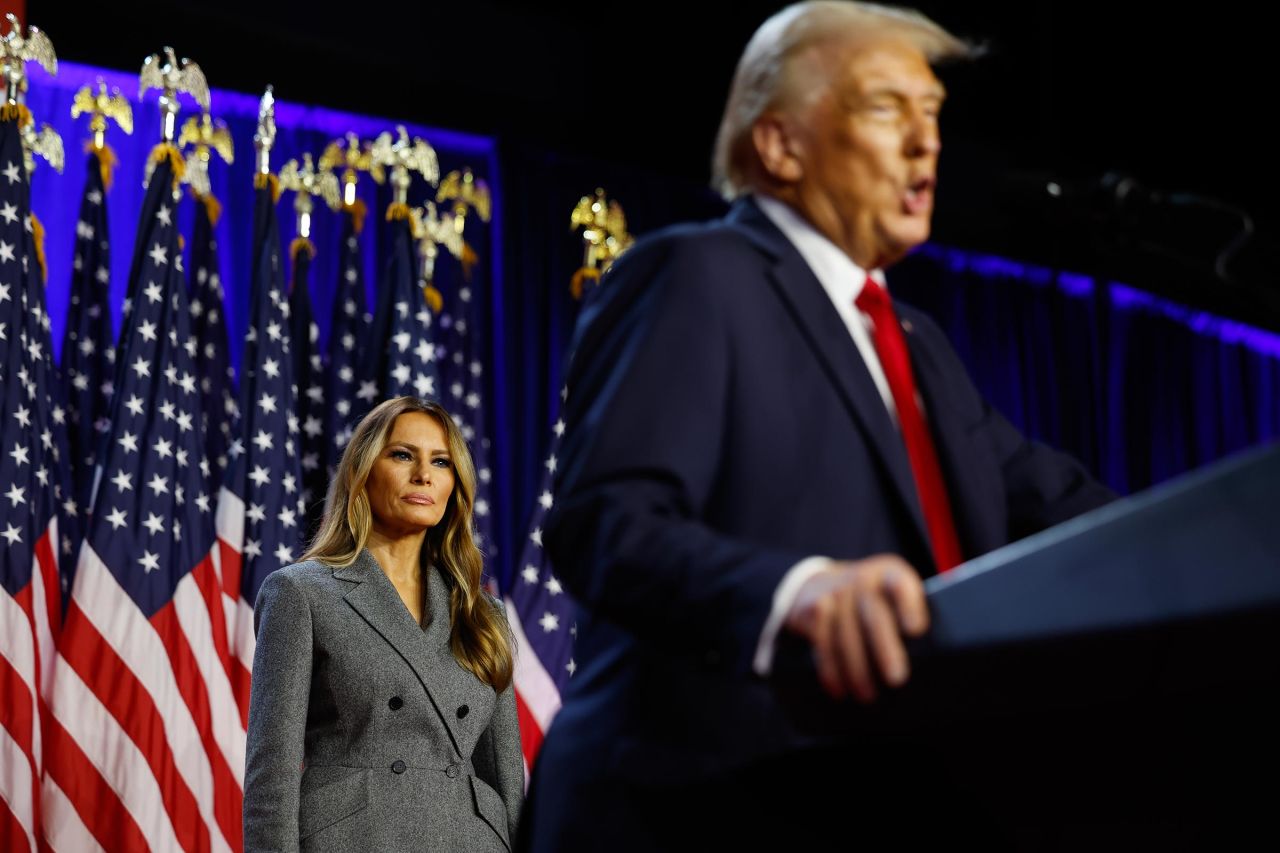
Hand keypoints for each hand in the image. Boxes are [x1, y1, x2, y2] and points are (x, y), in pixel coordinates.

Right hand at [783, 555, 928, 702]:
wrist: (819, 582)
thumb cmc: (872, 600)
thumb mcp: (893, 593)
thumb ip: (911, 614)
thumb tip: (938, 662)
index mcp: (891, 573)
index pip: (900, 584)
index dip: (908, 604)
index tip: (916, 630)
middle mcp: (863, 579)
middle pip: (873, 614)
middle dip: (885, 649)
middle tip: (897, 679)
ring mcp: (836, 592)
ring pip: (845, 634)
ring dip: (856, 669)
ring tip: (869, 696)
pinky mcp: (814, 608)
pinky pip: (822, 642)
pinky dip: (830, 670)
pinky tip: (839, 690)